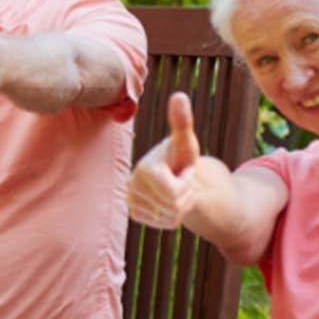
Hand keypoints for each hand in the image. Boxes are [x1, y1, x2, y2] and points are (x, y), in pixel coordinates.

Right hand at [127, 92, 202, 229]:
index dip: (187, 184)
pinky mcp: (134, 214)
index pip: (174, 193)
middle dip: (186, 195)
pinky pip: (164, 224)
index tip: (184, 171)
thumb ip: (182, 121)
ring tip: (176, 190)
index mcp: (143, 169)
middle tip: (182, 181)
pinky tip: (168, 201)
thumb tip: (179, 95)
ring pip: (171, 217)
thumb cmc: (181, 155)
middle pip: (174, 206)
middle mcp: (131, 186)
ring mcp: (131, 201)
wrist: (173, 173)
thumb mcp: (186, 141)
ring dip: (182, 205)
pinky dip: (173, 215)